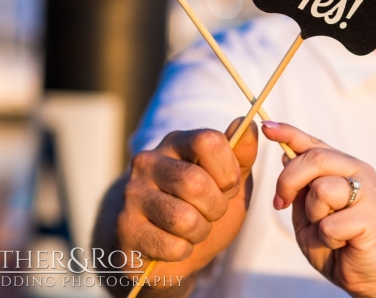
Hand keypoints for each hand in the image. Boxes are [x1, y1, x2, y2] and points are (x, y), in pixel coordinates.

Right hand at [117, 118, 257, 278]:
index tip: (228, 186)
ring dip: (200, 231)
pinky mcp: (125, 227)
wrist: (169, 249)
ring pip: (183, 218)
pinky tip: (173, 242)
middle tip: (211, 212)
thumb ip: (242, 155)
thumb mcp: (230, 180)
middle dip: (216, 207)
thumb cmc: (203, 207)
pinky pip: (171, 246)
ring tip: (192, 228)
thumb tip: (250, 124)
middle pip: (196, 182)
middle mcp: (149, 161)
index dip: (227, 170)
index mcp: (177, 142)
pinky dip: (183, 250)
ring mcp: (133, 193)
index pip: (209, 141)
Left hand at [262, 121, 375, 297]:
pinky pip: (330, 225)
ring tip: (327, 230)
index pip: (313, 143)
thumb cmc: (334, 241)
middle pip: (315, 159)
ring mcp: (368, 193)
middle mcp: (358, 172)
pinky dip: (326, 239)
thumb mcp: (307, 211)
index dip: (288, 133)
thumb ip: (300, 186)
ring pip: (322, 190)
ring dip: (314, 216)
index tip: (265, 127)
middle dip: (288, 181)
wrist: (363, 274)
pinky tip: (341, 243)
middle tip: (281, 204)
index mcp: (342, 166)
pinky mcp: (371, 218)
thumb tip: (286, 154)